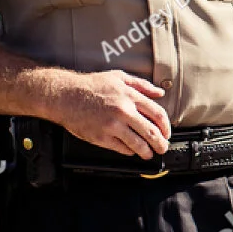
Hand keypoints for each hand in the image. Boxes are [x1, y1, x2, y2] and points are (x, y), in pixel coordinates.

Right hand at [51, 70, 171, 158]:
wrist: (65, 95)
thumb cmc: (91, 85)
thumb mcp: (118, 77)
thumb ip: (142, 85)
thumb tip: (160, 93)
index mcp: (130, 96)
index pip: (158, 115)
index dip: (166, 127)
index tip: (167, 133)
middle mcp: (124, 112)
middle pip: (151, 132)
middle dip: (161, 143)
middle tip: (163, 148)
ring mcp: (112, 126)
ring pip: (138, 144)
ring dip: (147, 152)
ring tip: (149, 153)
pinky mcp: (101, 137)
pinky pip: (121, 149)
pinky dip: (129, 151)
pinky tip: (131, 150)